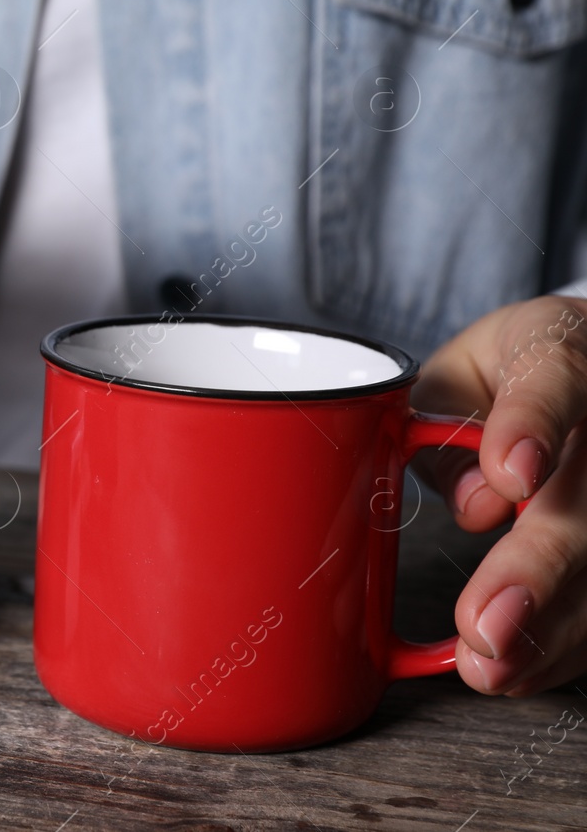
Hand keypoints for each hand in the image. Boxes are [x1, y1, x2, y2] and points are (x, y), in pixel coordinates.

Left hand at [412, 294, 586, 695]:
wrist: (586, 364)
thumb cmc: (511, 373)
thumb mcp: (463, 371)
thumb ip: (448, 420)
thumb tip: (479, 503)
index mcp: (564, 351)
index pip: (556, 376)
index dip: (533, 425)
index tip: (512, 475)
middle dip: (540, 568)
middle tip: (485, 625)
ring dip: (555, 627)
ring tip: (491, 667)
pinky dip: (566, 645)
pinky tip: (520, 671)